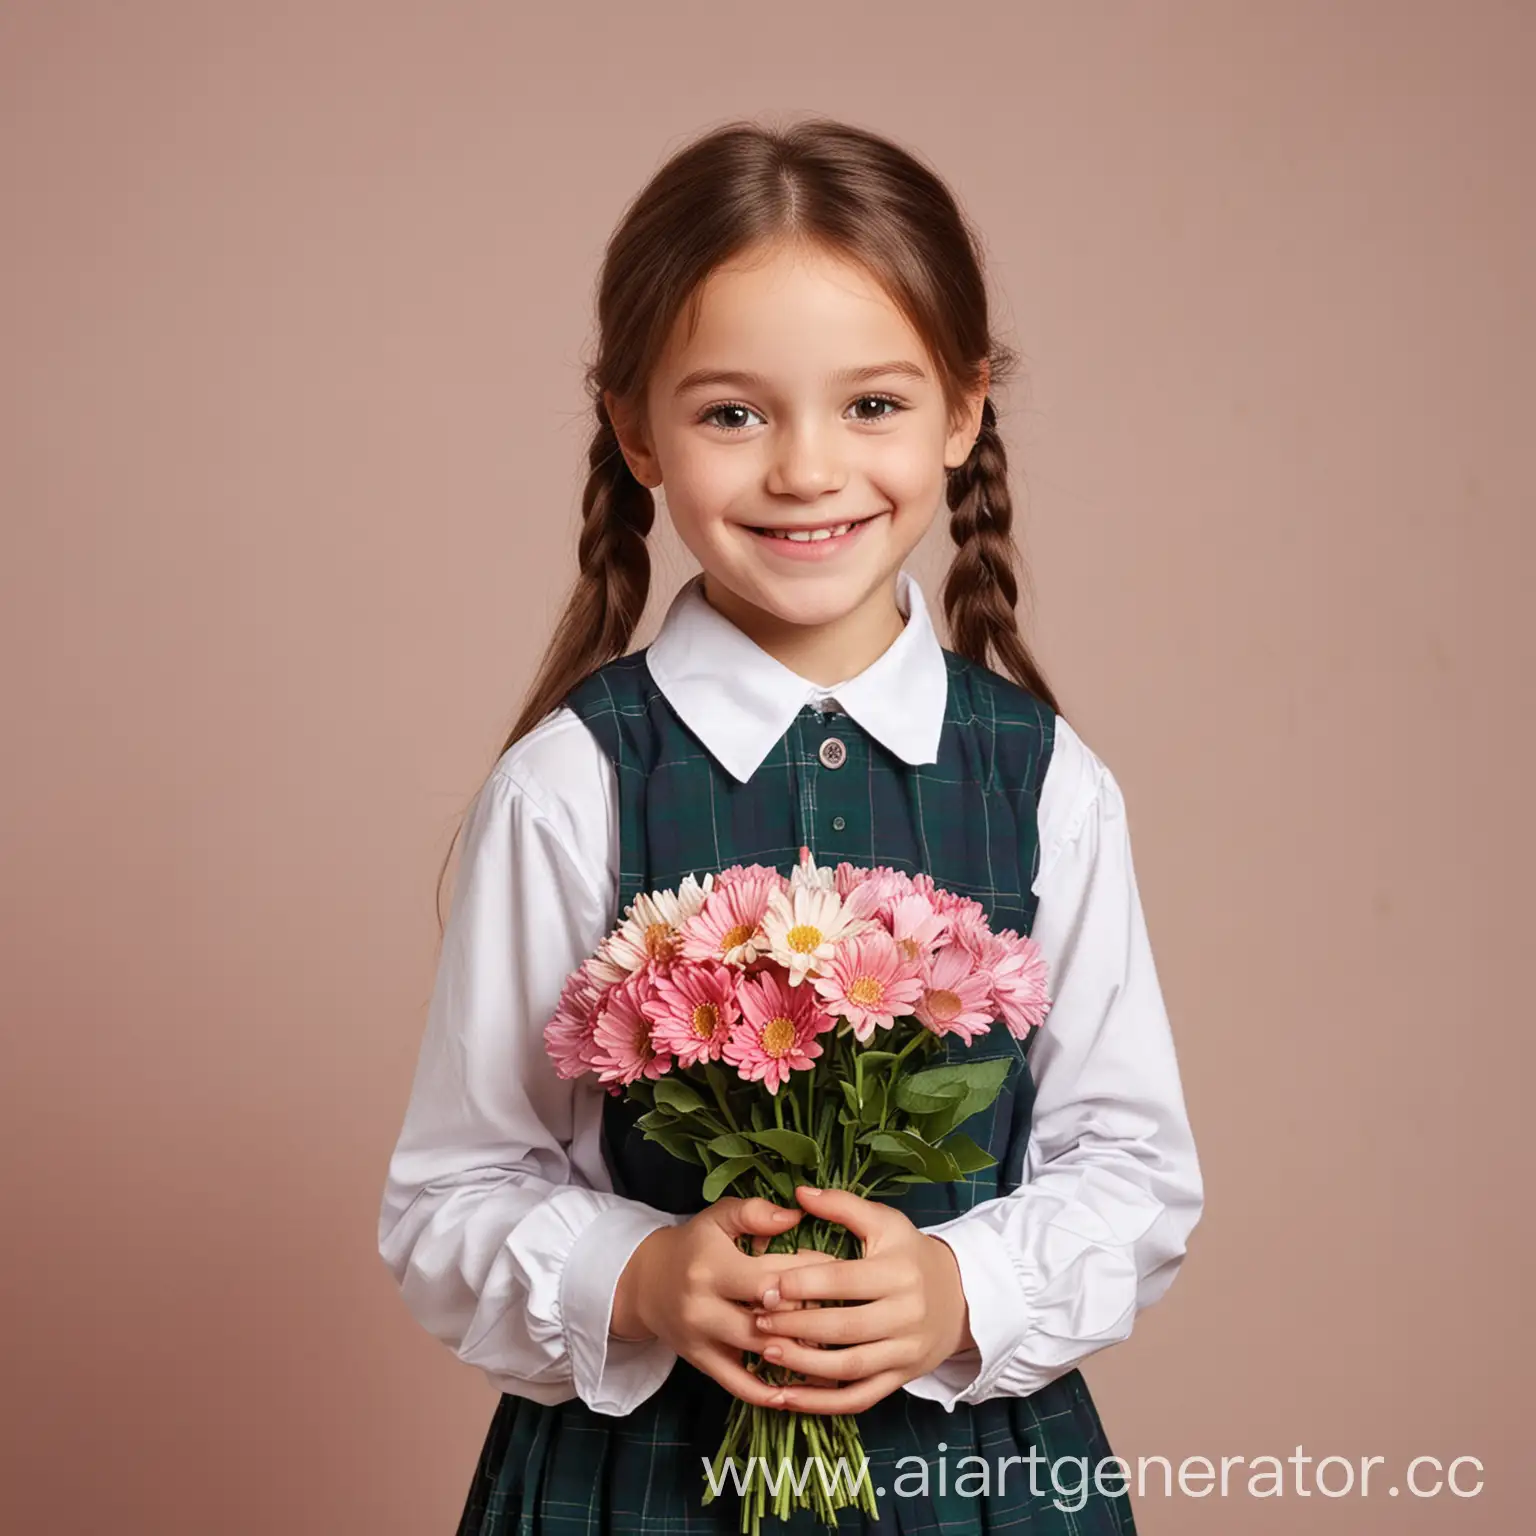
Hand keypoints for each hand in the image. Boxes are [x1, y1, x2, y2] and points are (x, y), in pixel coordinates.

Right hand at [610, 1195, 840, 1405]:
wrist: (647, 1282)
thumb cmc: (695, 1244)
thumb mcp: (718, 1217)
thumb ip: (755, 1212)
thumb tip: (796, 1216)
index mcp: (712, 1266)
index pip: (770, 1278)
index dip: (810, 1277)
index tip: (843, 1273)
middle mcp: (704, 1306)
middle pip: (768, 1320)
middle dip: (810, 1318)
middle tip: (848, 1314)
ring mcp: (703, 1340)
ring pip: (760, 1354)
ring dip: (800, 1354)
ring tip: (838, 1350)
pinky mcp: (703, 1364)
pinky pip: (740, 1387)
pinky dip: (770, 1393)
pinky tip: (800, 1392)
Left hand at [748, 1184, 975, 1414]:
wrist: (958, 1296)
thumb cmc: (910, 1254)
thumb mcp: (885, 1222)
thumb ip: (842, 1205)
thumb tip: (799, 1193)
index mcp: (898, 1272)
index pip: (844, 1281)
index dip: (803, 1284)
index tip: (766, 1286)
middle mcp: (906, 1314)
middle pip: (844, 1327)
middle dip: (796, 1326)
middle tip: (757, 1320)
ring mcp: (904, 1352)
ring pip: (849, 1368)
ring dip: (804, 1365)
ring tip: (766, 1352)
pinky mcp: (900, 1379)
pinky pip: (859, 1399)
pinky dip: (822, 1404)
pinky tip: (788, 1396)